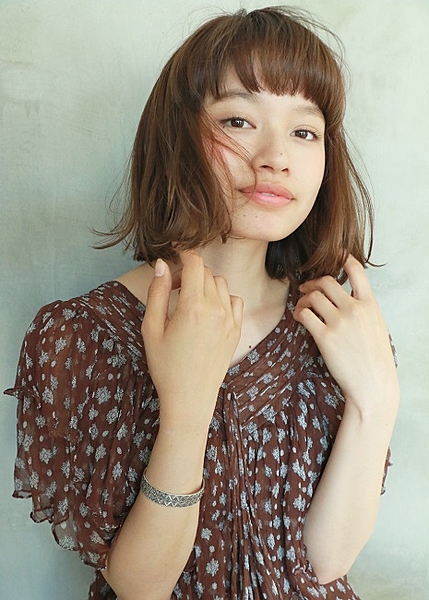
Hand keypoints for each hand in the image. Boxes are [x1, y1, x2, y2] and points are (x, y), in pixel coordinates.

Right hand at [141, 251, 242, 428]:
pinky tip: (209, 311)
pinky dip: (222, 298)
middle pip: (206, 272)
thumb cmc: (165, 365)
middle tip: (173, 289)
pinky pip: (234, 300)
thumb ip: (157, 292)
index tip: (174, 259)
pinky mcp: (236, 330)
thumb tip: (162, 264)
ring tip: (189, 301)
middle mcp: (215, 309)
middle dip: (189, 273)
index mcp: (192, 307)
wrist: (190, 397)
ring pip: (220, 284)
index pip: (194, 264)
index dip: (183, 255)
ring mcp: (229, 320)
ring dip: (205, 285)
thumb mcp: (151, 329)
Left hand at [293, 255, 398, 412]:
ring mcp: (340, 322)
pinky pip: (304, 314)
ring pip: (313, 296)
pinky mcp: (325, 337)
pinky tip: (298, 318)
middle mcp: (355, 309)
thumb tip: (347, 299)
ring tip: (302, 307)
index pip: (357, 271)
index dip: (344, 258)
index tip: (335, 254)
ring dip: (303, 299)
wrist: (372, 385)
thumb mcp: (377, 327)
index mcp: (370, 305)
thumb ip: (363, 310)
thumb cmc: (374, 360)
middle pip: (327, 282)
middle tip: (306, 288)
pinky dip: (298, 313)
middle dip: (313, 283)